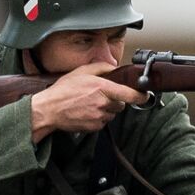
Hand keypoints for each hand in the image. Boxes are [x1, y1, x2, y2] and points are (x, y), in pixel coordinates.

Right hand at [30, 62, 145, 141]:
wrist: (49, 110)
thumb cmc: (63, 90)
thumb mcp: (81, 72)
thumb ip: (101, 67)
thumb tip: (115, 67)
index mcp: (102, 89)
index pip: (129, 95)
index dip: (140, 96)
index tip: (145, 96)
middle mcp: (103, 104)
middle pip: (121, 104)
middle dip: (115, 100)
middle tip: (100, 95)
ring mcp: (100, 117)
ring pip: (112, 114)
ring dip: (106, 109)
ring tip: (90, 103)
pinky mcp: (96, 127)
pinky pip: (104, 121)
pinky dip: (98, 117)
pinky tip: (86, 111)